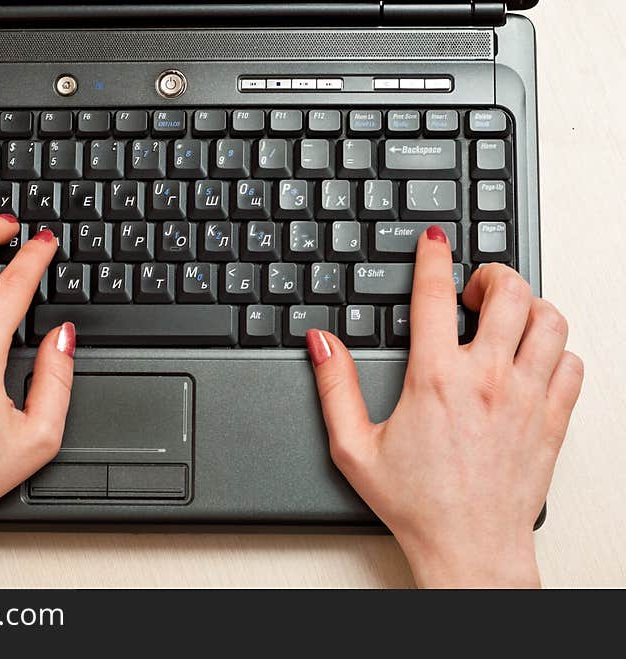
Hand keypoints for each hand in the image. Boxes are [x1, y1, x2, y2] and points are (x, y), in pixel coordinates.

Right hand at [306, 227, 582, 587]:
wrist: (469, 548)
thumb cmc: (416, 503)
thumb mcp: (353, 446)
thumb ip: (334, 386)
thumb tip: (322, 342)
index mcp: (436, 379)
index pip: (434, 294)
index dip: (433, 256)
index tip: (435, 241)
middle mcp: (487, 379)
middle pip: (509, 292)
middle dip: (492, 274)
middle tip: (474, 288)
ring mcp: (527, 397)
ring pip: (549, 320)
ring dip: (528, 306)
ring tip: (507, 317)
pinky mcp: (552, 419)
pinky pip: (571, 364)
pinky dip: (556, 350)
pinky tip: (532, 360)